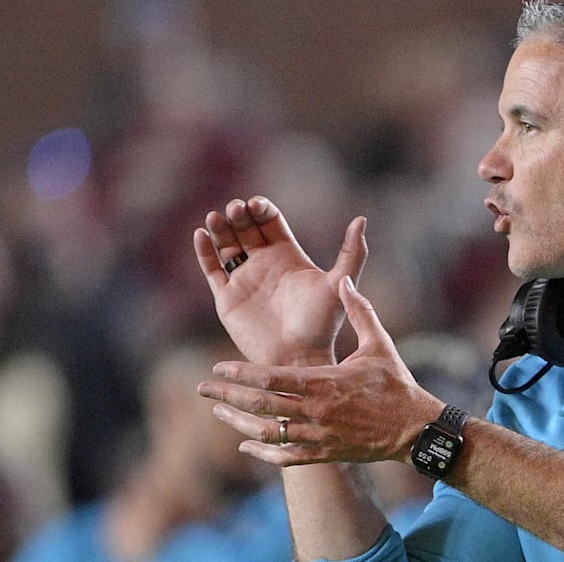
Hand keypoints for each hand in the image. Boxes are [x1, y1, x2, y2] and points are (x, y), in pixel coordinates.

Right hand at [193, 196, 367, 365]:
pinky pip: (211, 269)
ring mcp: (244, 280)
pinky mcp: (227, 299)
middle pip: (246, 228)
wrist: (298, 358)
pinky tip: (201, 234)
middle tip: (235, 209)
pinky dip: (204, 251)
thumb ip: (352, 252)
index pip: (269, 221)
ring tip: (216, 217)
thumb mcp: (339, 283)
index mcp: (288, 256)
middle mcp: (264, 264)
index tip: (256, 205)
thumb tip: (362, 218)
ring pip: (226, 245)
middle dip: (239, 214)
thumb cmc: (321, 324)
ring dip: (220, 228)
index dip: (261, 208)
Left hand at [197, 276, 444, 465]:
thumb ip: (359, 310)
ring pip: (267, 433)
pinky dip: (262, 452)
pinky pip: (285, 457)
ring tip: (218, 413)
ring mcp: (318, 435)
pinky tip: (245, 444)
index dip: (240, 373)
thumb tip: (344, 280)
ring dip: (238, 424)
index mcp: (323, 382)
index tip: (218, 367)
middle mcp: (315, 411)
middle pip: (260, 406)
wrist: (414, 429)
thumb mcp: (379, 342)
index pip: (271, 378)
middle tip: (201, 390)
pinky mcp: (324, 453)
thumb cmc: (396, 383)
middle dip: (227, 397)